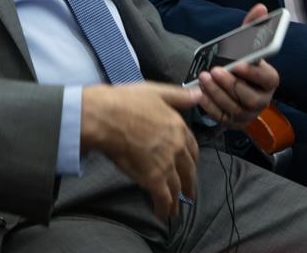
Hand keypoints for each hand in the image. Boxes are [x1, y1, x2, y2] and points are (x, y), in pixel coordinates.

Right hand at [81, 82, 200, 218]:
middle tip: (188, 194)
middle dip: (189, 184)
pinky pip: (163, 198)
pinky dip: (164, 208)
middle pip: (188, 171)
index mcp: (178, 127)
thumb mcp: (156, 91)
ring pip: (177, 187)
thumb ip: (178, 96)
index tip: (190, 166)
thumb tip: (198, 95)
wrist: (108, 117)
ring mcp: (166, 165)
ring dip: (177, 200)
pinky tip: (162, 214)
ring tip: (175, 210)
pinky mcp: (153, 179)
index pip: (192, 148)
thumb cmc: (127, 101)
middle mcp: (177, 148)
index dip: (192, 159)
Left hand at [197, 4, 278, 127]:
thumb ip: (252, 28)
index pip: (267, 79)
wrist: (231, 87)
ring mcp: (248, 114)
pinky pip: (221, 117)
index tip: (237, 63)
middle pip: (250, 97)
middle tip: (215, 70)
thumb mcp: (245, 46)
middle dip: (231, 84)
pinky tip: (200, 93)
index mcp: (269, 81)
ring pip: (234, 108)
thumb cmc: (241, 65)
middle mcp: (262, 100)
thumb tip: (260, 7)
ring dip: (217, 93)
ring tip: (204, 78)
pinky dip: (209, 105)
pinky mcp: (233, 123)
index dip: (253, 72)